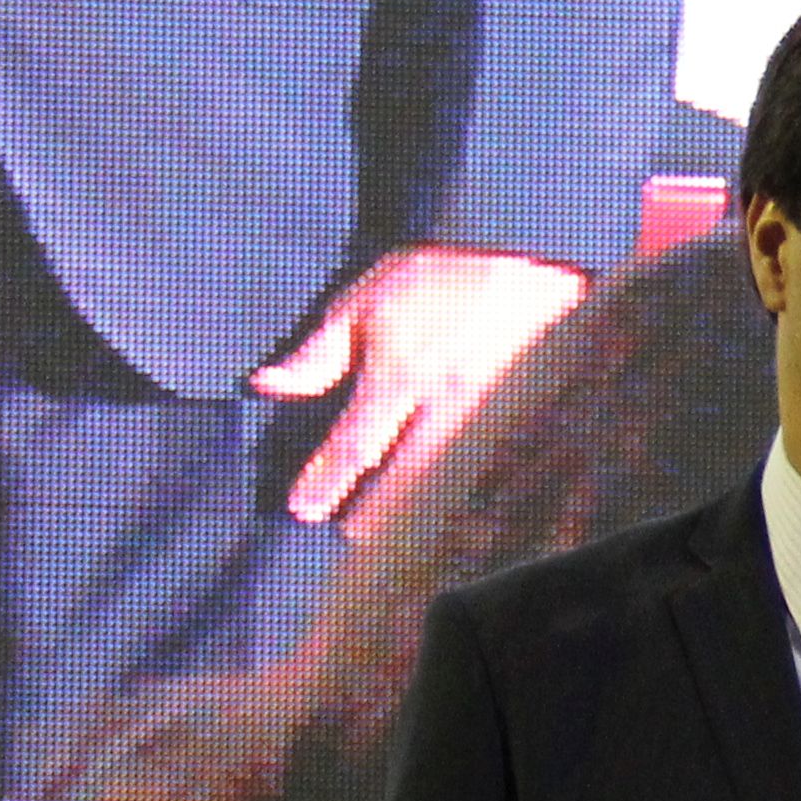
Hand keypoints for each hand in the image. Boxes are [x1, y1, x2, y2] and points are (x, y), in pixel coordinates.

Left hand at [248, 250, 588, 527]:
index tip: (303, 509)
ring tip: (388, 528)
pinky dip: (457, 492)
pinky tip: (442, 502)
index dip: (327, 481)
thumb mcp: (367, 299)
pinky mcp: (517, 421)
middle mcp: (444, 405)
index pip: (356, 444)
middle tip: (350, 531)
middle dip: (375, 513)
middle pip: (405, 481)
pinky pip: (481, 469)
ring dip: (414, 510)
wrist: (531, 269)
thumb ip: (320, 351)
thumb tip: (268, 385)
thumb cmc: (443, 278)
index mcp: (401, 374)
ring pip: (445, 483)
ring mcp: (488, 419)